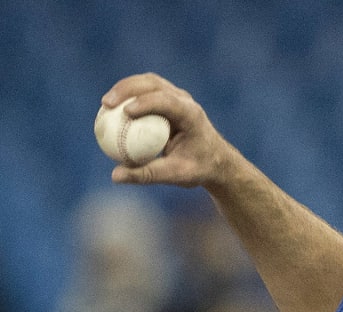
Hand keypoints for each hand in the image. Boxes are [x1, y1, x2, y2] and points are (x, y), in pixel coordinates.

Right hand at [100, 73, 241, 189]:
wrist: (215, 161)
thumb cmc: (198, 168)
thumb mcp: (175, 175)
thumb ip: (146, 175)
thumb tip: (115, 176)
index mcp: (192, 115)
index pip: (167, 101)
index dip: (145, 103)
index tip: (125, 112)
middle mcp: (185, 101)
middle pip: (153, 84)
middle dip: (127, 89)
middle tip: (106, 104)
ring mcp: (177, 98)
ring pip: (148, 82)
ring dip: (125, 88)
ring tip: (106, 103)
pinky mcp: (168, 100)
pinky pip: (145, 92)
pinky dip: (128, 96)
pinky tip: (112, 109)